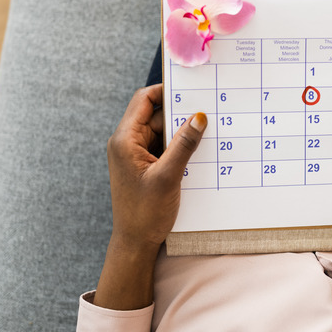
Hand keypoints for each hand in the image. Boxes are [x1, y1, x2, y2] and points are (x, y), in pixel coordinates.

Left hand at [106, 84, 206, 255]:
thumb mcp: (168, 175)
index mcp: (125, 140)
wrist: (135, 243)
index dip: (166, 91)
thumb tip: (198, 117)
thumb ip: (184, 144)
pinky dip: (178, 148)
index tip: (191, 88)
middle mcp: (127, 143)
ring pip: (161, 132)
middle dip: (180, 115)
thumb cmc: (146, 212)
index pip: (144, 100)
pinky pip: (163, 148)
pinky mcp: (144, 166)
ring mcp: (135, 155)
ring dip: (181, 134)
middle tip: (207, 113)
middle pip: (155, 116)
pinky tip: (196, 153)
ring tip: (205, 135)